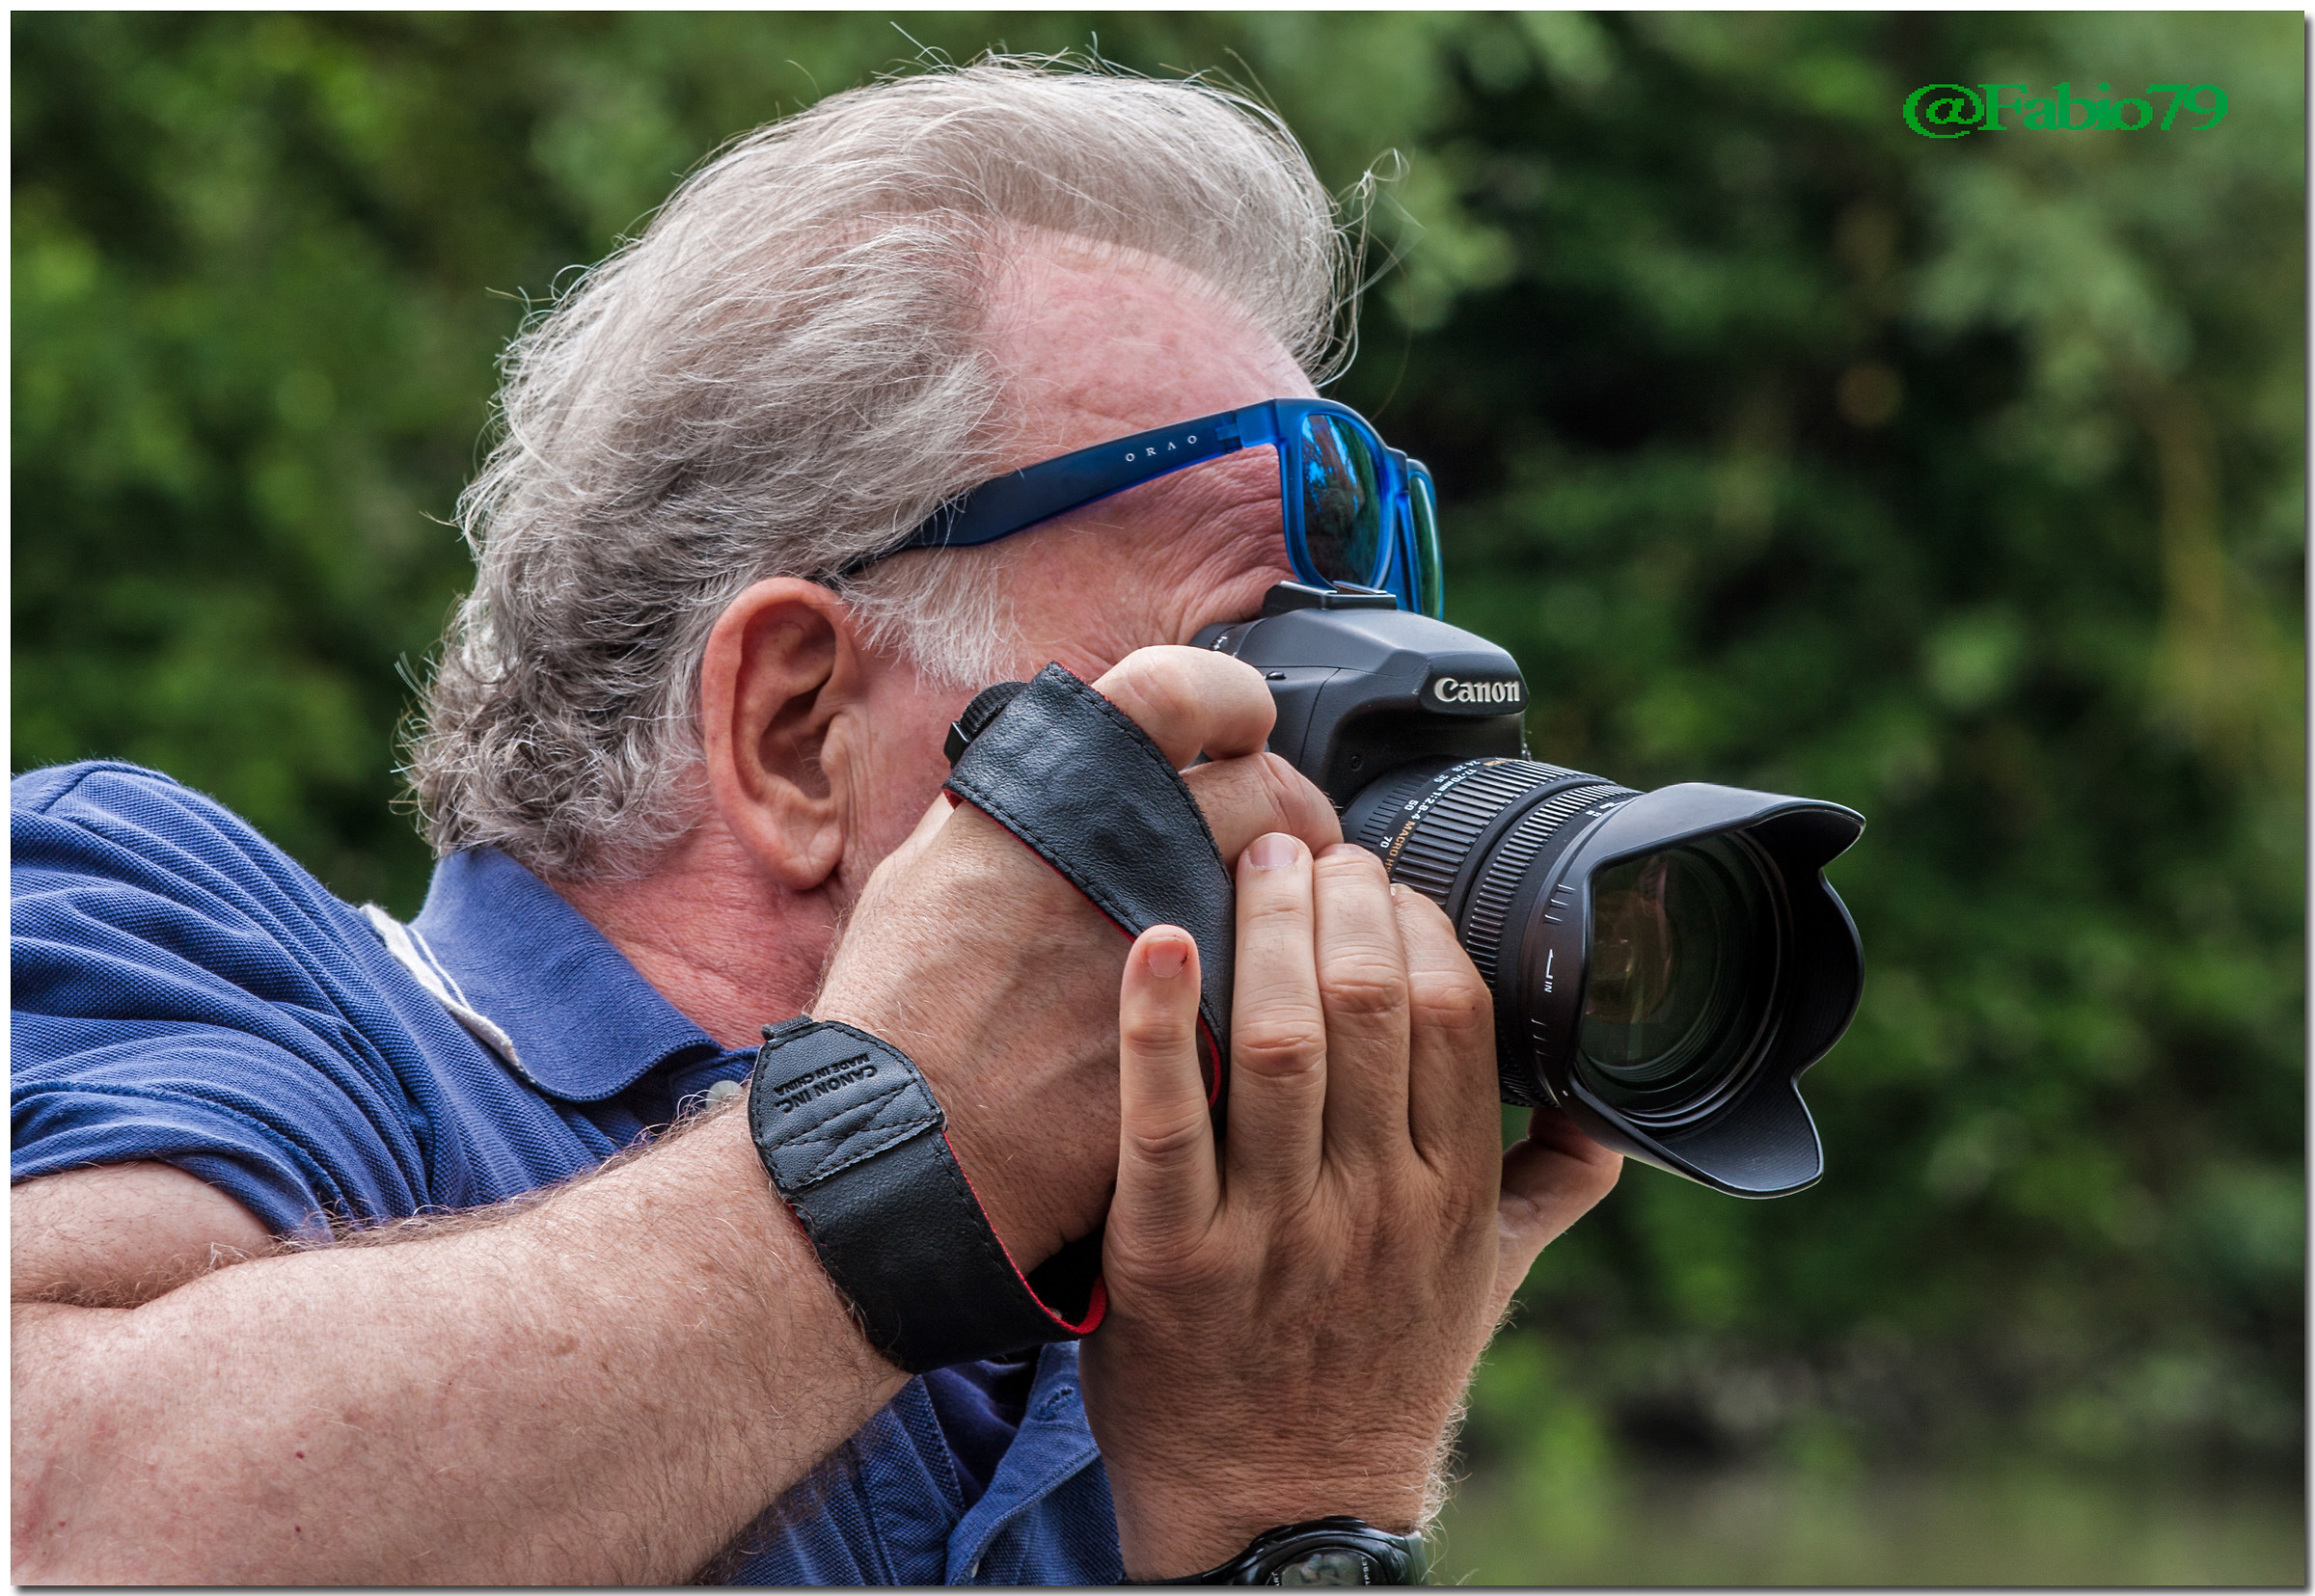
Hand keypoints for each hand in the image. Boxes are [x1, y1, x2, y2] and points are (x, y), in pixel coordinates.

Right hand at [812, 646, 1341, 1271]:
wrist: (902, 1150)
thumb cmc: (898, 1014)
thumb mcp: (928, 868)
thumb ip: (1012, 809)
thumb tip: (1065, 772)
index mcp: (1056, 792)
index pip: (1179, 689)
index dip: (1228, 697)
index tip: (1241, 723)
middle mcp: (1125, 852)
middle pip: (1268, 788)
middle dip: (1296, 808)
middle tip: (1291, 838)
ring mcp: (1178, 944)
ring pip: (1293, 892)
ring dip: (1308, 900)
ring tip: (1292, 921)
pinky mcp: (1212, 1035)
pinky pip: (1278, 984)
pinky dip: (1285, 984)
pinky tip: (1268, 999)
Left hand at [1080, 836, 1621, 1578]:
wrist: (1286, 1517)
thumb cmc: (1379, 1379)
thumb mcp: (1487, 1286)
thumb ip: (1547, 1189)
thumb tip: (1610, 1117)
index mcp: (1455, 1194)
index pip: (1457, 1015)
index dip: (1417, 923)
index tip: (1381, 880)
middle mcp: (1375, 1204)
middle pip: (1369, 1007)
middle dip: (1340, 900)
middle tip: (1304, 844)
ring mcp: (1274, 1231)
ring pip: (1279, 1044)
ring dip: (1265, 929)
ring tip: (1250, 859)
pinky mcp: (1172, 1259)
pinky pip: (1165, 1121)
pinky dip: (1156, 1024)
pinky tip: (1152, 941)